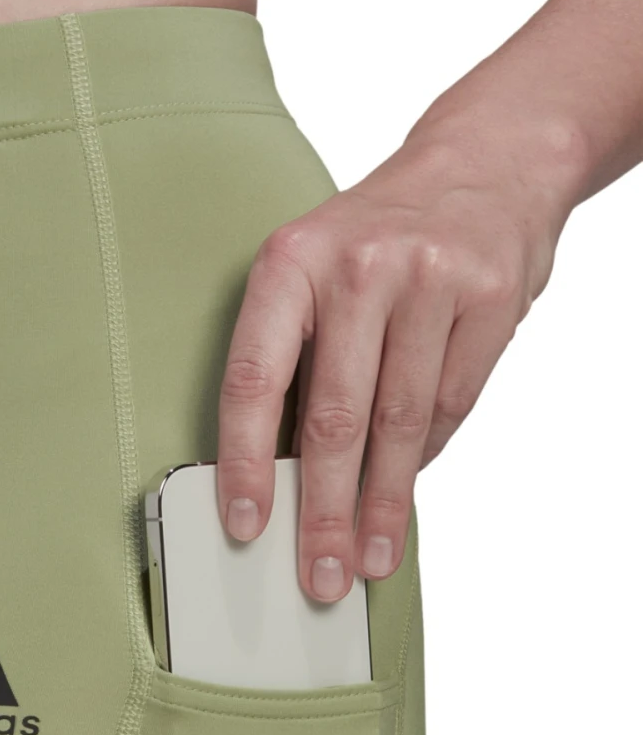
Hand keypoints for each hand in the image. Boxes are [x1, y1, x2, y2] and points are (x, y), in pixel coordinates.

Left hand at [215, 131, 566, 599]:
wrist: (486, 159)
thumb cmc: (374, 240)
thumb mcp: (309, 272)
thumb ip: (290, 359)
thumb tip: (272, 476)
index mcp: (290, 263)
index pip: (254, 380)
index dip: (245, 462)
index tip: (246, 525)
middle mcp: (358, 267)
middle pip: (335, 417)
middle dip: (325, 511)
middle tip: (319, 574)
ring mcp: (430, 279)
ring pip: (399, 423)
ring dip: (381, 505)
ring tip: (367, 559)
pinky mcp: (490, 297)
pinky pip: (450, 404)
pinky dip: (423, 455)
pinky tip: (404, 489)